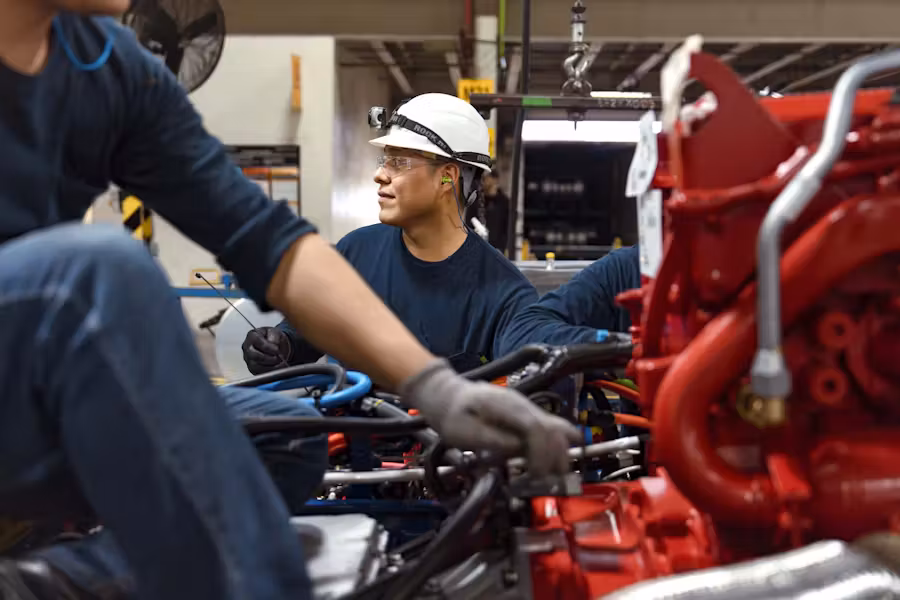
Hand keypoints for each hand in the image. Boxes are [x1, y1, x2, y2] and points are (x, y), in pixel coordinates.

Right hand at [241, 327, 291, 374]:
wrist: (275, 346)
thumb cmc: (273, 338)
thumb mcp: (276, 332)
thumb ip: (274, 336)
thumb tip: (274, 344)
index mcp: (252, 336)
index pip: (256, 341)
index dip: (267, 347)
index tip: (277, 350)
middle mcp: (247, 348)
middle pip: (254, 355)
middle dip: (269, 358)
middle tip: (279, 358)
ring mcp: (248, 359)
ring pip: (256, 366)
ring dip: (271, 366)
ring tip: (281, 364)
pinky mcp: (252, 369)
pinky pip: (259, 373)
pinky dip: (270, 372)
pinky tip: (278, 368)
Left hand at [400, 360, 580, 476]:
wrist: (447, 395)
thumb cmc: (452, 416)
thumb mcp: (462, 431)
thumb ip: (490, 438)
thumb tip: (518, 448)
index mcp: (504, 406)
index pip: (535, 427)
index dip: (541, 452)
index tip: (536, 474)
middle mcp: (520, 404)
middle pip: (549, 427)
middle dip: (554, 455)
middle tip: (549, 480)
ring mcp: (524, 408)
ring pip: (553, 426)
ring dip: (557, 451)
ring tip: (555, 475)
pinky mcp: (524, 415)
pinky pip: (547, 427)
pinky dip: (554, 444)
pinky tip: (558, 460)